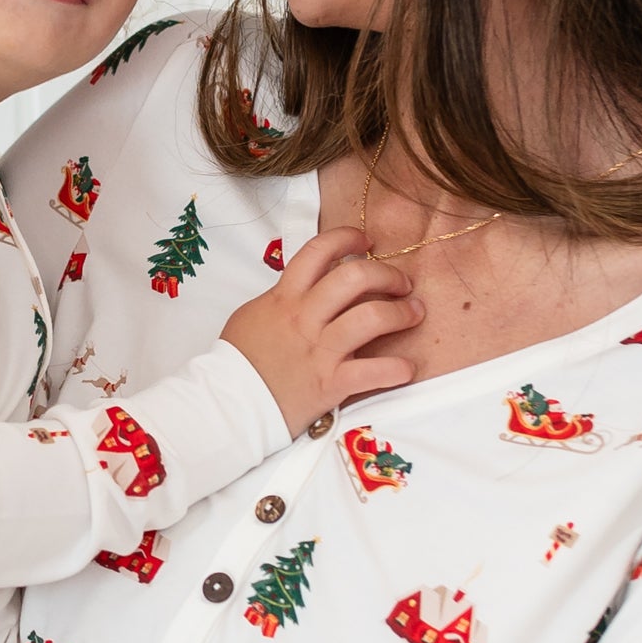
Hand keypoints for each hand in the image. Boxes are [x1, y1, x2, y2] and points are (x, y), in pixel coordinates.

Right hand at [219, 225, 421, 429]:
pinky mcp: (330, 384)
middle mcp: (305, 317)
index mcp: (285, 297)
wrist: (227, 404)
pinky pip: (372, 372)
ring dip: (402, 313)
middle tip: (402, 283)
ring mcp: (319, 350)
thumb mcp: (253, 315)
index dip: (348, 238)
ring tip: (414, 313)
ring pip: (371, 318)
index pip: (319, 251)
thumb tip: (307, 287)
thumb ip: (282, 297)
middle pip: (355, 277)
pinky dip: (396, 369)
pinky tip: (406, 368)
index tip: (366, 242)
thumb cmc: (238, 360)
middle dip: (387, 275)